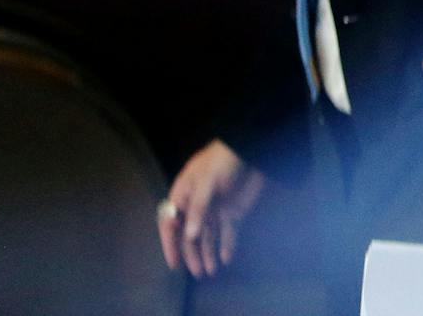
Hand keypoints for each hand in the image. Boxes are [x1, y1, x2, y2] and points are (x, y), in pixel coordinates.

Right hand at [157, 139, 265, 277]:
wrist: (251, 149)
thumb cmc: (222, 159)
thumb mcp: (207, 180)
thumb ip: (198, 208)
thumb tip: (189, 235)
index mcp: (184, 195)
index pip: (172, 224)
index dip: (171, 244)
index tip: (174, 263)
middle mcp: (197, 206)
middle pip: (191, 235)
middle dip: (193, 254)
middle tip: (198, 272)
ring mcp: (215, 210)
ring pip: (208, 237)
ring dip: (208, 254)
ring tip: (211, 271)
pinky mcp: (234, 212)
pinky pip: (228, 233)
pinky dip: (227, 246)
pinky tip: (226, 259)